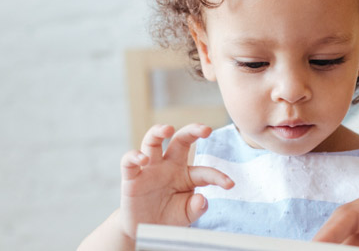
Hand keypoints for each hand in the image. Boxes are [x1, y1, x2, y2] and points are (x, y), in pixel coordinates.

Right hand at [117, 124, 233, 239]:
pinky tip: (142, 159)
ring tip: (167, 129)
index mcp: (187, 174)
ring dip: (158, 131)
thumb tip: (201, 199)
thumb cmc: (169, 216)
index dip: (218, 177)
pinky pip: (129, 161)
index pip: (205, 171)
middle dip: (193, 130)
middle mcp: (169, 165)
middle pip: (181, 140)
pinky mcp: (132, 177)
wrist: (145, 230)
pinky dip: (133, 156)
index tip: (230, 185)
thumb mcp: (187, 215)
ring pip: (152, 140)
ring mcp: (150, 169)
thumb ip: (196, 209)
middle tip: (206, 130)